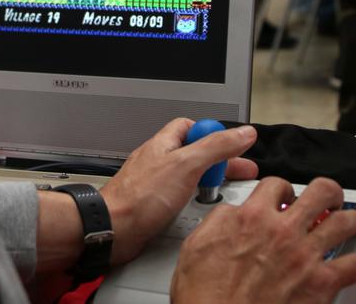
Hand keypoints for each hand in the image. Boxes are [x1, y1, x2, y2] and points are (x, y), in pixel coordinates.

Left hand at [100, 118, 258, 264]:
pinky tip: (200, 208)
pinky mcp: (153, 204)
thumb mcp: (186, 165)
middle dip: (218, 161)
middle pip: (194, 152)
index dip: (214, 133)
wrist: (113, 228)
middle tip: (238, 171)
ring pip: (187, 175)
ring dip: (206, 181)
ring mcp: (155, 182)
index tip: (233, 146)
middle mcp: (158, 160)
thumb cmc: (140, 196)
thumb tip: (242, 133)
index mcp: (164, 143)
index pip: (192, 126)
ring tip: (222, 189)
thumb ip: (215, 147)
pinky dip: (193, 200)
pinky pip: (179, 196)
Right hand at [171, 177, 355, 303]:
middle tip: (328, 198)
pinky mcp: (321, 284)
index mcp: (252, 217)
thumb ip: (218, 221)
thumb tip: (231, 213)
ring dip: (352, 219)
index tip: (282, 195)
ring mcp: (305, 255)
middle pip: (320, 192)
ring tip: (352, 223)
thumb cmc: (206, 294)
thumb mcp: (197, 244)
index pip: (275, 184)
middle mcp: (283, 231)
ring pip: (345, 222)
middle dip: (328, 192)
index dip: (280, 188)